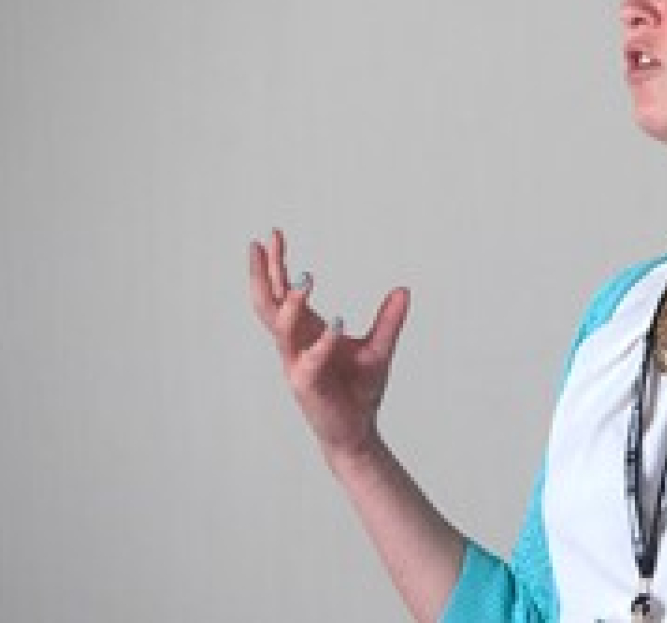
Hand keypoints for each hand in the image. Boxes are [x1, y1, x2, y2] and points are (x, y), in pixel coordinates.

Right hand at [249, 229, 409, 459]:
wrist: (359, 431)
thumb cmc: (360, 390)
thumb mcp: (379, 348)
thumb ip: (388, 320)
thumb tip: (403, 289)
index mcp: (306, 332)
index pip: (282, 293)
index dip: (275, 265)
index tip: (272, 235)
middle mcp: (295, 345)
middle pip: (267, 304)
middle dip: (264, 274)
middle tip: (263, 243)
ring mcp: (296, 365)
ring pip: (281, 329)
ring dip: (292, 303)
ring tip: (307, 277)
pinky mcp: (306, 386)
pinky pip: (309, 360)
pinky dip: (323, 341)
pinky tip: (338, 321)